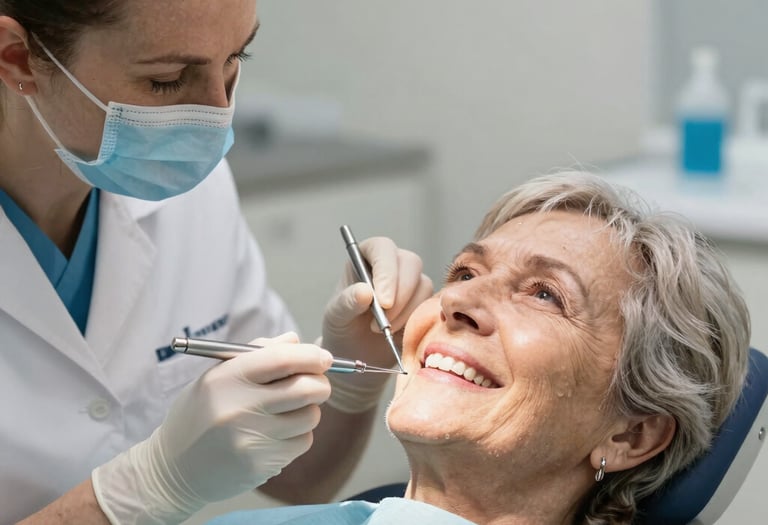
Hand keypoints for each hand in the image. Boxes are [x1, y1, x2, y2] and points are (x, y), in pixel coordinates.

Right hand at [92, 333, 331, 524]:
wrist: (174, 468)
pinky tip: (276, 434)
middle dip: (321, 383)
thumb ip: (258, 354)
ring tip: (288, 411)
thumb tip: (296, 341)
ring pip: (309, 417)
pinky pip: (301, 442)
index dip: (312, 355)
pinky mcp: (261, 464)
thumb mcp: (217, 375)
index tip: (323, 357)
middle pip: (306, 389)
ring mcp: (251, 439)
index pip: (283, 359)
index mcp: (227, 378)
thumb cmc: (200, 414)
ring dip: (309, 410)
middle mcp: (240, 407)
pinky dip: (298, 434)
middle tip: (318, 382)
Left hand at [322, 236, 432, 369]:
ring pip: (423, 285)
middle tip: (384, 322)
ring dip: (405, 312)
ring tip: (382, 330)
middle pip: (410, 263)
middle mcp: (392, 263)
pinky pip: (430, 304)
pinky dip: (415, 320)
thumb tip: (364, 292)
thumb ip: (347, 302)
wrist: (355, 348)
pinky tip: (397, 332)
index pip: (382, 248)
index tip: (383, 302)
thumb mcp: (336, 316)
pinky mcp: (423, 300)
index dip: (386, 272)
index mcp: (367, 255)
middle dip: (400, 295)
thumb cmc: (342, 325)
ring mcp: (410, 280)